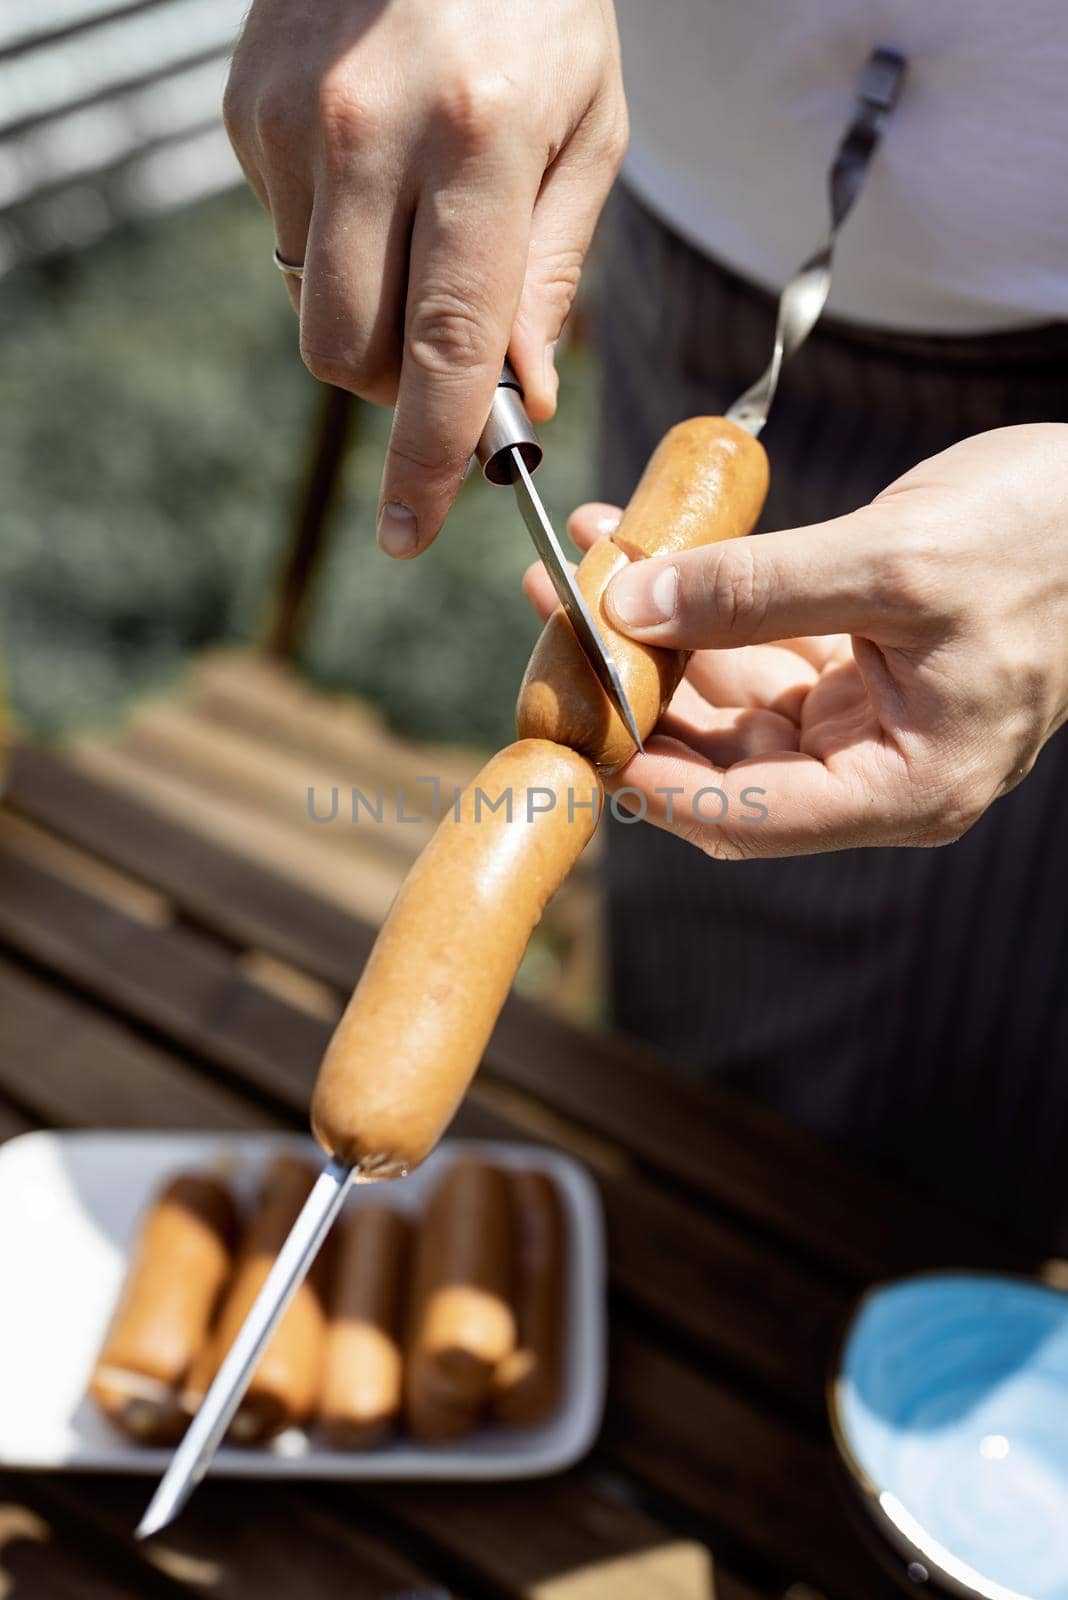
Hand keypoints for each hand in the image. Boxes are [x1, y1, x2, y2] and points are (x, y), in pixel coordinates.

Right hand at [224, 0, 625, 555]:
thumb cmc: (538, 1)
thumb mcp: (589, 130)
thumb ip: (550, 273)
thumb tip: (520, 396)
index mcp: (477, 141)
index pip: (447, 348)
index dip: (431, 459)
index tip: (410, 534)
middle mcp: (367, 133)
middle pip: (349, 354)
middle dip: (399, 388)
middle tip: (450, 353)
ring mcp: (291, 120)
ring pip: (312, 307)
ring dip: (370, 314)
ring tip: (421, 228)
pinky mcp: (246, 111)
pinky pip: (285, 242)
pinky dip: (336, 246)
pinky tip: (376, 173)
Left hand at [525, 426, 1067, 857]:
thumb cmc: (1047, 540)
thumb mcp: (896, 564)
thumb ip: (759, 590)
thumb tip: (635, 606)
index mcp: (905, 786)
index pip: (748, 815)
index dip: (652, 779)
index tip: (577, 727)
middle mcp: (879, 767)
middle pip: (724, 757)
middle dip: (636, 691)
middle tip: (556, 624)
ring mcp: (867, 716)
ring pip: (731, 697)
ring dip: (656, 635)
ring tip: (579, 568)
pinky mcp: (860, 663)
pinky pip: (760, 645)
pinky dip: (704, 602)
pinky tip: (646, 549)